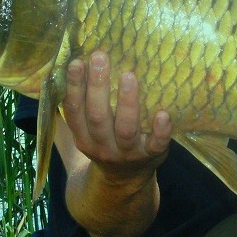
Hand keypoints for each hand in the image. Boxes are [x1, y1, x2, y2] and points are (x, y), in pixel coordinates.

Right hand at [61, 50, 171, 182]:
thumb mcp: (89, 130)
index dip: (74, 87)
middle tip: (100, 56)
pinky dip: (160, 130)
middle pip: (97, 117)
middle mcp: (102, 146)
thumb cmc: (107, 141)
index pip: (74, 110)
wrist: (125, 180)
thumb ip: (85, 104)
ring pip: (126, 129)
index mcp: (83, 136)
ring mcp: (127, 153)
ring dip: (127, 102)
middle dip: (98, 86)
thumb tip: (80, 59)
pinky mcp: (151, 155)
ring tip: (128, 75)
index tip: (77, 62)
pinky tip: (163, 113)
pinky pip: (156, 144)